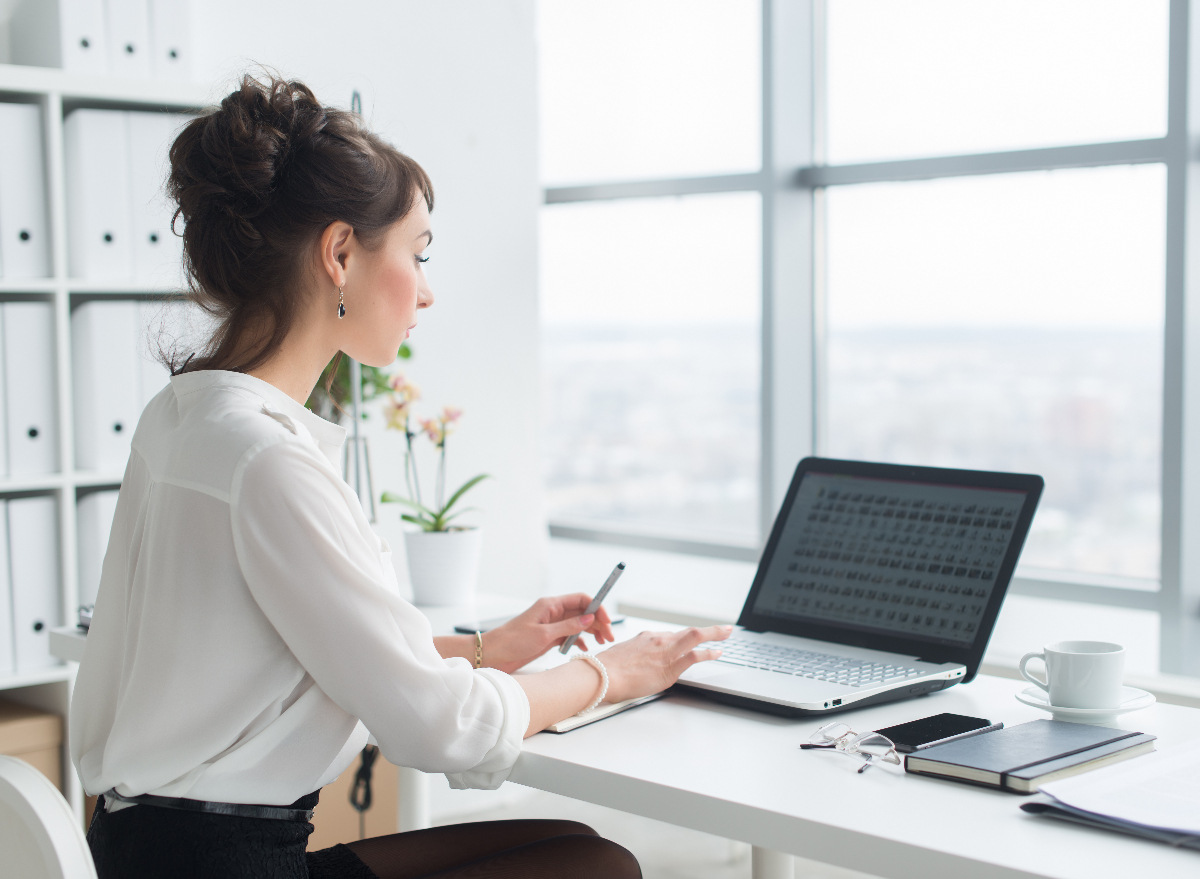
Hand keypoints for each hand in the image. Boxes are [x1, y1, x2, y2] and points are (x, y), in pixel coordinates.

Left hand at [482, 594, 616, 672]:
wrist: (493, 655)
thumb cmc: (513, 642)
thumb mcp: (544, 635)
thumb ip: (569, 626)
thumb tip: (590, 617)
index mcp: (551, 605)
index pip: (581, 599)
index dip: (597, 608)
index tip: (607, 621)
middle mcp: (553, 612)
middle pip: (583, 612)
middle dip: (598, 622)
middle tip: (609, 637)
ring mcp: (552, 625)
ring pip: (578, 624)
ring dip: (591, 631)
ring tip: (602, 643)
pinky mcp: (549, 637)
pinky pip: (570, 635)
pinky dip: (579, 640)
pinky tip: (585, 648)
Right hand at [597, 625, 732, 702]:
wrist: (602, 675)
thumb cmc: (607, 669)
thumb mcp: (621, 656)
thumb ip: (635, 657)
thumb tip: (636, 663)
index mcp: (646, 638)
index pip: (671, 636)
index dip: (686, 638)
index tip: (692, 639)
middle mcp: (658, 640)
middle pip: (688, 632)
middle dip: (709, 630)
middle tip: (723, 629)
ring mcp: (665, 652)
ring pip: (695, 637)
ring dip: (714, 634)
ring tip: (727, 634)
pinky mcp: (670, 667)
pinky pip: (694, 656)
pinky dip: (708, 653)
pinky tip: (717, 653)